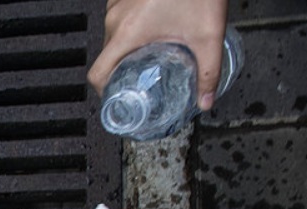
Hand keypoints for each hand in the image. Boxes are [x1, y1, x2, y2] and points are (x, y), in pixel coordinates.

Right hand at [88, 0, 227, 109]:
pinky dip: (129, 30)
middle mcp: (116, 17)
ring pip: (112, 37)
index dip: (104, 91)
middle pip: (106, 56)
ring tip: (146, 54)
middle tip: (141, 78)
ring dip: (126, 48)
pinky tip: (149, 31)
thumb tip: (205, 100)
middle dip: (122, 70)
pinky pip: (117, 20)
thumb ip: (209, 72)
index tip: (118, 97)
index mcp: (127, 32)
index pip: (98, 73)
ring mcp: (117, 3)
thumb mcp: (208, 36)